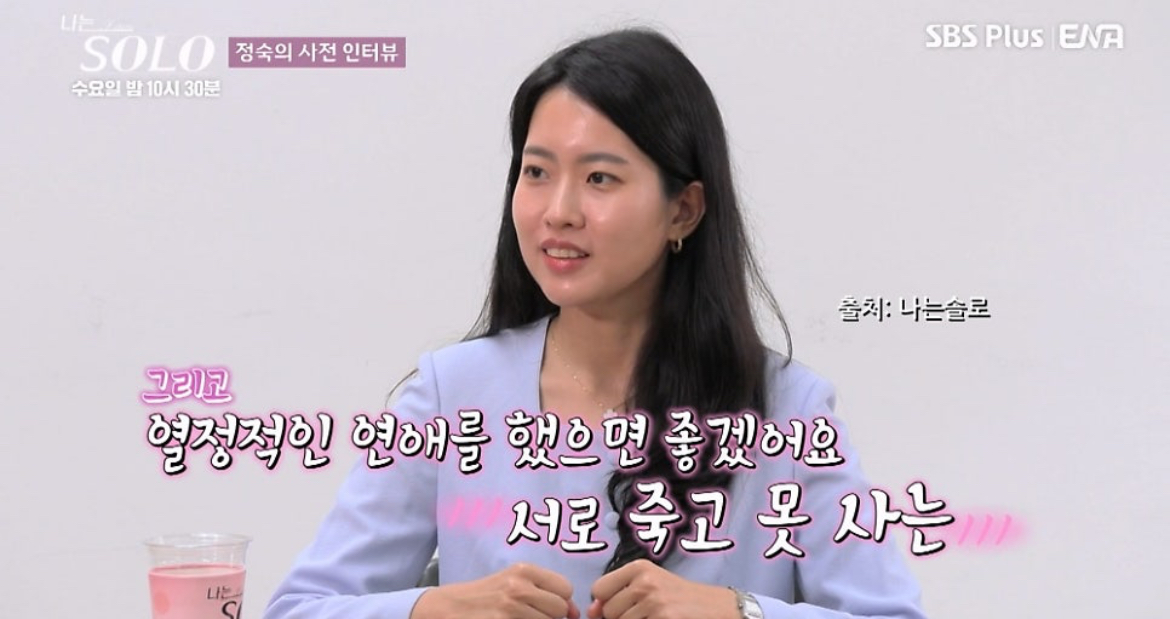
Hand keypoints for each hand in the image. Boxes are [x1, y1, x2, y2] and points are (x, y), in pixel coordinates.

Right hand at [412, 562, 579, 618]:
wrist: (447, 608)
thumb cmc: (485, 596)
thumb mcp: (512, 583)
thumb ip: (544, 591)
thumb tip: (575, 612)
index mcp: (524, 570)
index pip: (566, 588)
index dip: (561, 602)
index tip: (547, 607)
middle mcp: (518, 587)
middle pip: (560, 609)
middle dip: (551, 617)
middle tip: (531, 616)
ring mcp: (510, 609)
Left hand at [587, 560, 737, 618]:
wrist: (715, 608)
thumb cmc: (679, 598)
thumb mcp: (649, 585)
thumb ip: (617, 594)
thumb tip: (591, 610)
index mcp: (638, 567)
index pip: (597, 589)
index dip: (606, 602)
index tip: (624, 604)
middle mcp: (644, 581)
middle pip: (607, 611)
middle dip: (620, 617)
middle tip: (646, 612)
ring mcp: (654, 602)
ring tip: (655, 617)